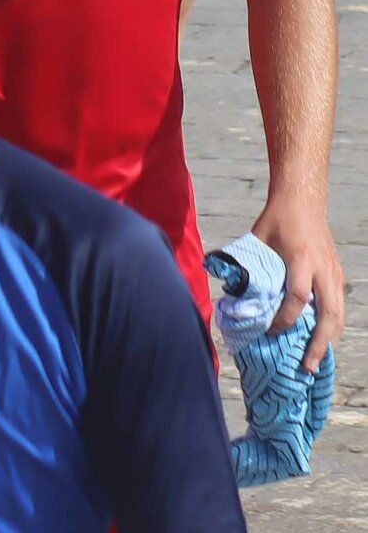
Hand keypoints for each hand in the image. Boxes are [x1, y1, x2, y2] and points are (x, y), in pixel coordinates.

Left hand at [252, 195, 344, 373]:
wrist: (303, 200)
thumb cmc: (276, 220)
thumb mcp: (256, 239)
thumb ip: (247, 266)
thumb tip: (229, 292)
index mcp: (301, 258)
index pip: (297, 296)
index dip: (285, 317)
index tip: (270, 331)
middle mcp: (322, 268)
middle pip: (328, 313)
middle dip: (317, 342)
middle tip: (305, 367)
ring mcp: (334, 272)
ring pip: (338, 313)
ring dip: (328, 339)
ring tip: (314, 362)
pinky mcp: (337, 275)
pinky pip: (339, 306)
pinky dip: (332, 326)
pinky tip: (321, 341)